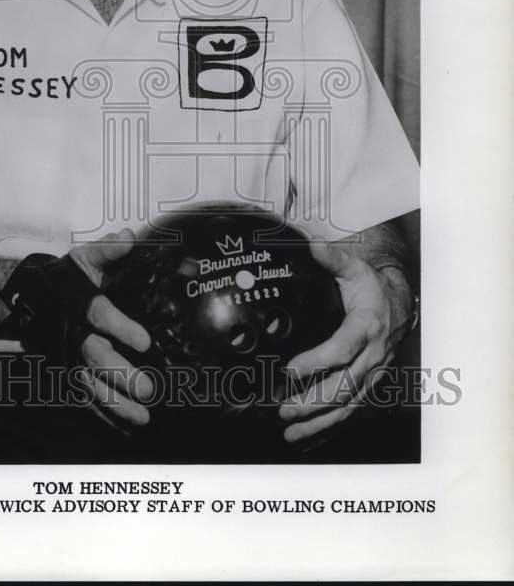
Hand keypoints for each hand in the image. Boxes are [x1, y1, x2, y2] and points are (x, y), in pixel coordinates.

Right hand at [70, 229, 154, 427]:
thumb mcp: (85, 258)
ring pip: (89, 386)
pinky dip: (103, 416)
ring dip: (116, 403)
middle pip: (95, 358)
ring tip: (143, 417)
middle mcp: (73, 335)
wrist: (29, 299)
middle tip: (148, 388)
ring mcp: (68, 360)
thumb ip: (107, 250)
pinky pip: (83, 400)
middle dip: (121, 375)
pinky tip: (126, 427)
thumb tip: (129, 238)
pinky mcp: (65, 376)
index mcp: (79, 303)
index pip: (100, 315)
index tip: (145, 341)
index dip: (121, 327)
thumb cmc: (66, 278)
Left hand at [278, 238, 412, 443]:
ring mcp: (373, 375)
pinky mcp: (370, 385)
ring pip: (348, 405)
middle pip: (344, 385)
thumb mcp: (354, 268)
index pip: (342, 349)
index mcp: (366, 326)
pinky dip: (331, 427)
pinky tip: (308, 438)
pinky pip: (352, 411)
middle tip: (284, 410)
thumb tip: (311, 244)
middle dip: (313, 401)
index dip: (317, 361)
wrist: (399, 304)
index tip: (290, 370)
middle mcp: (372, 356)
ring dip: (320, 422)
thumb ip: (332, 258)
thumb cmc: (370, 285)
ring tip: (291, 433)